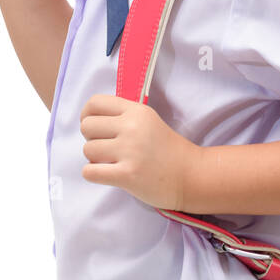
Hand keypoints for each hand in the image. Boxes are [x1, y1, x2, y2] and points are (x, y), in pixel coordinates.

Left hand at [79, 94, 199, 211]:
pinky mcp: (127, 175)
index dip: (87, 115)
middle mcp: (132, 127)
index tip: (94, 128)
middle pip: (87, 126)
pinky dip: (93, 175)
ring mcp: (130, 151)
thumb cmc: (168, 150)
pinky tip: (108, 174)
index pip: (95, 102)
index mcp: (137, 111)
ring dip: (94, 159)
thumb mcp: (149, 121)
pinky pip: (90, 172)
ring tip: (112, 162)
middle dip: (91, 139)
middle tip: (107, 148)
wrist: (192, 176)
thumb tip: (89, 120)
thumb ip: (123, 117)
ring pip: (87, 150)